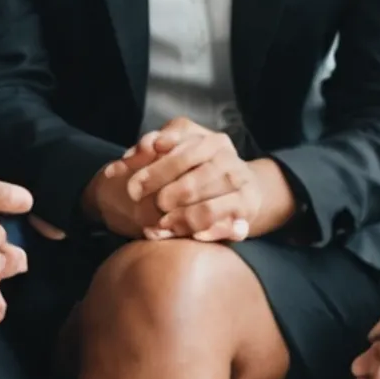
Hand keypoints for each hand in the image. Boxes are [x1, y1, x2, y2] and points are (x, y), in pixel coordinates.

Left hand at [89, 119, 293, 241]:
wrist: (241, 186)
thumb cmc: (198, 165)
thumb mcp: (176, 147)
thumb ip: (150, 146)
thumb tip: (133, 155)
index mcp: (212, 142)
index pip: (180, 157)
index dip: (153, 173)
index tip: (132, 189)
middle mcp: (230, 163)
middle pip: (190, 186)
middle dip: (164, 200)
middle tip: (146, 210)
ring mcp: (241, 189)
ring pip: (205, 211)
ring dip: (179, 221)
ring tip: (162, 225)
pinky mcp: (247, 213)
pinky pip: (226, 229)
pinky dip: (207, 234)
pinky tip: (191, 237)